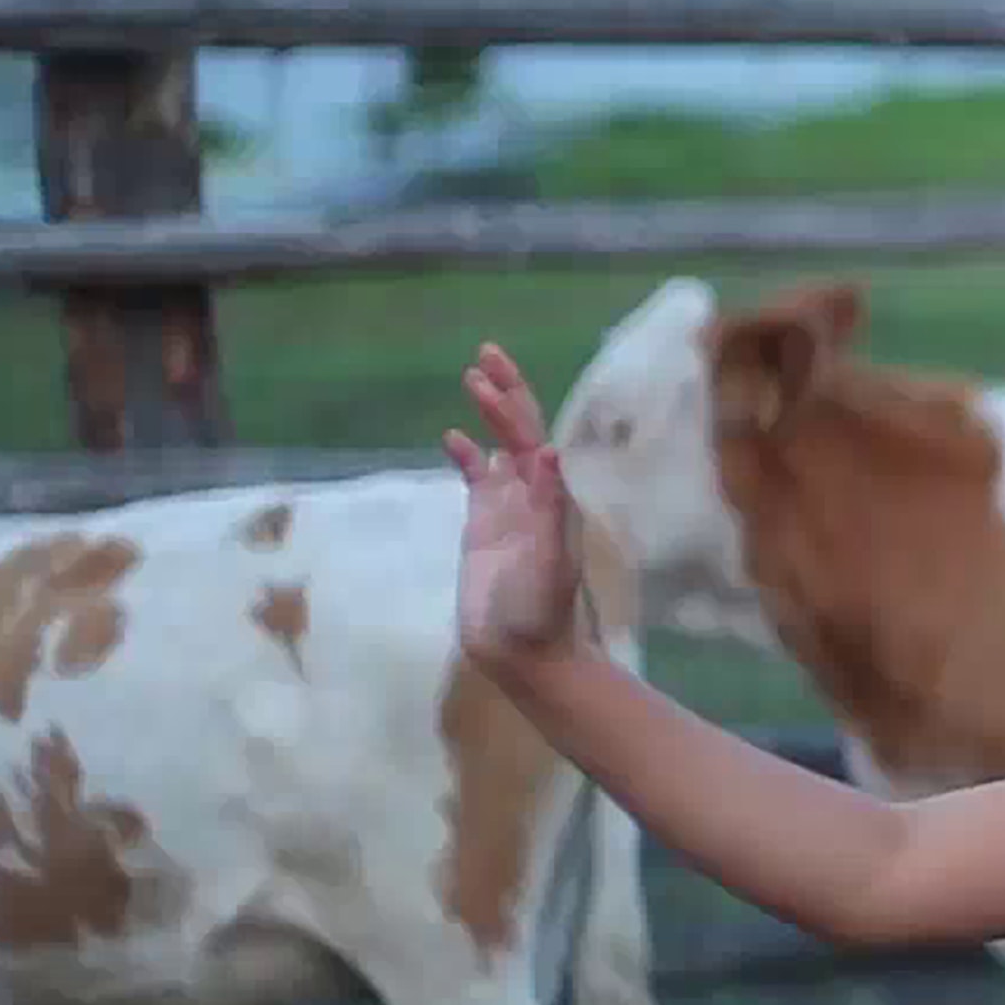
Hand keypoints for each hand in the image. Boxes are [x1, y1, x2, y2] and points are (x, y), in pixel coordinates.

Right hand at [443, 340, 591, 666]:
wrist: (526, 652)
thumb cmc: (541, 610)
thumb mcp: (549, 559)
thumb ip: (549, 508)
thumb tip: (550, 452)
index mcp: (552, 497)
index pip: (530, 437)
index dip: (511, 405)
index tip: (485, 375)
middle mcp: (534, 496)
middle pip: (520, 432)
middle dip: (506, 393)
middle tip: (486, 353)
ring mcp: (509, 510)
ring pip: (499, 450)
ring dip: (489, 416)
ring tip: (473, 379)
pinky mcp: (484, 529)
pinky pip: (477, 482)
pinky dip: (467, 457)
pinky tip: (452, 438)